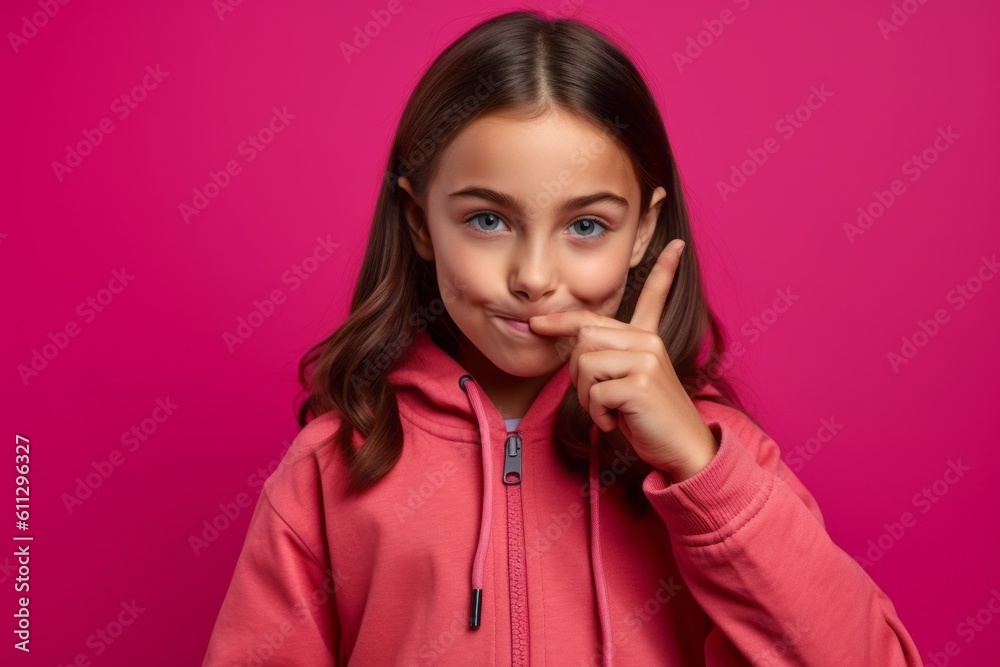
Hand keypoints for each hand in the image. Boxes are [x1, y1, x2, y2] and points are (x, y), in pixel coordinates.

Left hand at [528, 239, 718, 481]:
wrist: (683, 449)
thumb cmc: (648, 419)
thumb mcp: (629, 380)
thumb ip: (609, 357)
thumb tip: (574, 340)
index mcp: (648, 338)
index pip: (648, 297)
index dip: (655, 274)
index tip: (674, 247)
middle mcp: (649, 342)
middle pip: (584, 337)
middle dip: (577, 372)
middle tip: (598, 396)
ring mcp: (646, 359)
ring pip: (583, 364)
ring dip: (586, 396)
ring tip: (609, 409)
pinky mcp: (641, 383)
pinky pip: (594, 392)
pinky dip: (596, 413)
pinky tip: (615, 422)